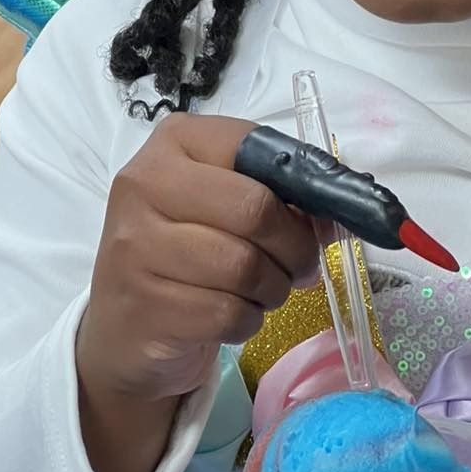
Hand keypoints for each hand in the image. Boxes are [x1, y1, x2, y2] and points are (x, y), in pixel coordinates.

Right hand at [77, 114, 319, 471]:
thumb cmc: (190, 252)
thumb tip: (344, 209)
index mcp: (175, 142)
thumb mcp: (226, 205)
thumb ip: (282, 193)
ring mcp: (136, 246)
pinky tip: (231, 316)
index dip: (308, 187)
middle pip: (255, 210)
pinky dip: (247, 321)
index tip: (326, 215)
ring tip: (262, 291)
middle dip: (295, 247)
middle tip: (301, 266)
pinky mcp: (144, 304)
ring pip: (245, 267)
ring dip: (273, 289)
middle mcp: (145, 183)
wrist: (126, 329)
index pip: (260, 150)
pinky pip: (229, 313)